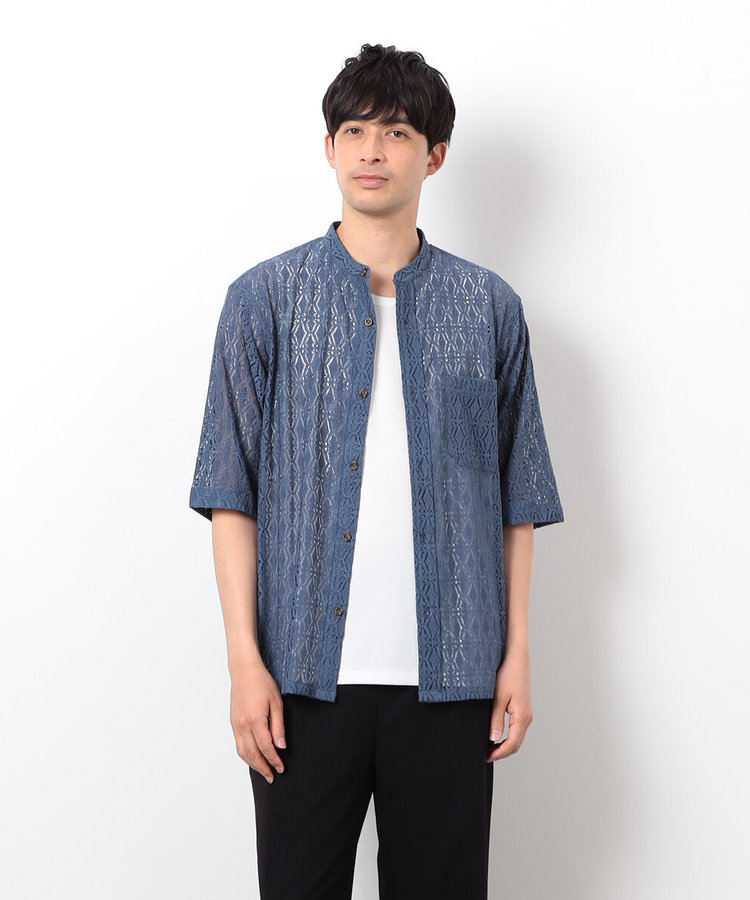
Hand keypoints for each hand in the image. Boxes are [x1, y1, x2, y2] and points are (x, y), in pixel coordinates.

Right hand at [230, 659, 286, 782]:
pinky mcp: (233, 722)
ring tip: (263, 771)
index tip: (281, 767)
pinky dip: (245, 755)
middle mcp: (243, 725)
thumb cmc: (262, 683)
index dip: (274, 760)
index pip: (266, 748)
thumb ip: (278, 726)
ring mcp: (236, 724)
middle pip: (253, 754)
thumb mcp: (277, 703)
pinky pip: (238, 744)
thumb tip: (281, 746)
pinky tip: (252, 757)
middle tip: (272, 776)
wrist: (244, 671)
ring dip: (253, 764)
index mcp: (255, 720)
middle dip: (263, 768)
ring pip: (243, 752)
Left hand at [486, 649, 532, 761]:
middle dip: (501, 752)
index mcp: (522, 716)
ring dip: (504, 745)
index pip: (511, 744)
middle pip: (516, 744)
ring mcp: (526, 714)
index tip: (486, 756)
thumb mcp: (498, 697)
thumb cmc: (508, 675)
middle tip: (485, 755)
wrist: (516, 659)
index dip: (499, 753)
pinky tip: (496, 735)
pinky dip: (508, 737)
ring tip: (488, 747)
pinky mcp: (523, 709)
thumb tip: (493, 738)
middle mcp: (527, 717)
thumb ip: (496, 719)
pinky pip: (517, 729)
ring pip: (517, 738)